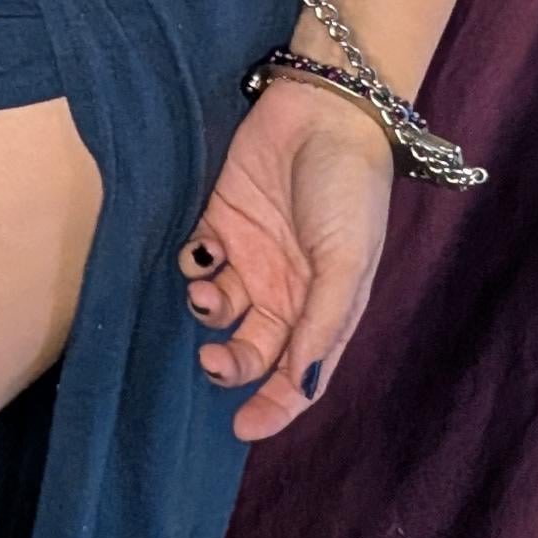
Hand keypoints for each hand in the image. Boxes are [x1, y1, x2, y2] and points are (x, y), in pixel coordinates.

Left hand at [175, 75, 395, 439]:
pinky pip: (194, 260)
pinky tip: (201, 250)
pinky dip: (190, 265)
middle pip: (251, 350)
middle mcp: (285, 290)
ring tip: (207, 291)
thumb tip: (301, 387)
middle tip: (212, 359)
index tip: (241, 427)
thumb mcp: (347, 263)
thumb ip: (322, 325)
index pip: (298, 376)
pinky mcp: (219, 219)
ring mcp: (251, 256)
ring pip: (217, 310)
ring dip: (206, 313)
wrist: (323, 110)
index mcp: (324, 308)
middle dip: (229, 365)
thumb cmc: (347, 190)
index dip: (273, 408)